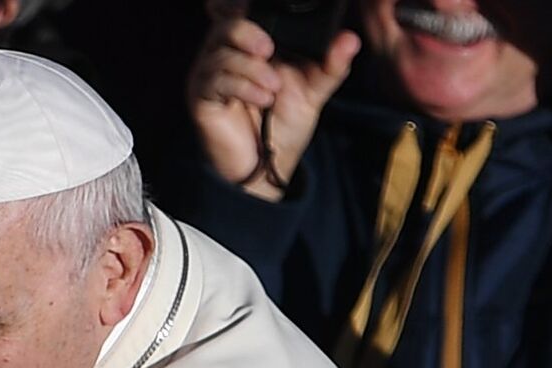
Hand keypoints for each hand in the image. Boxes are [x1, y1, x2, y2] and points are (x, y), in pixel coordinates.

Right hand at [188, 2, 360, 201]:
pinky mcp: (201, 97)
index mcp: (251, 45)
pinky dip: (241, 86)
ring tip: (273, 88)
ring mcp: (210, 74)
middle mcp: (226, 54)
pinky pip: (214, 80)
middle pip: (225, 24)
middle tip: (269, 50)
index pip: (242, 13)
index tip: (267, 26)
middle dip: (248, 33)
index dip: (248, 9)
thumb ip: (331, 64)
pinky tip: (262, 99)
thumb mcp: (313, 90)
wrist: (268, 168)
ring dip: (250, 68)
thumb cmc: (283, 125)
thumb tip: (350, 40)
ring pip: (220, 53)